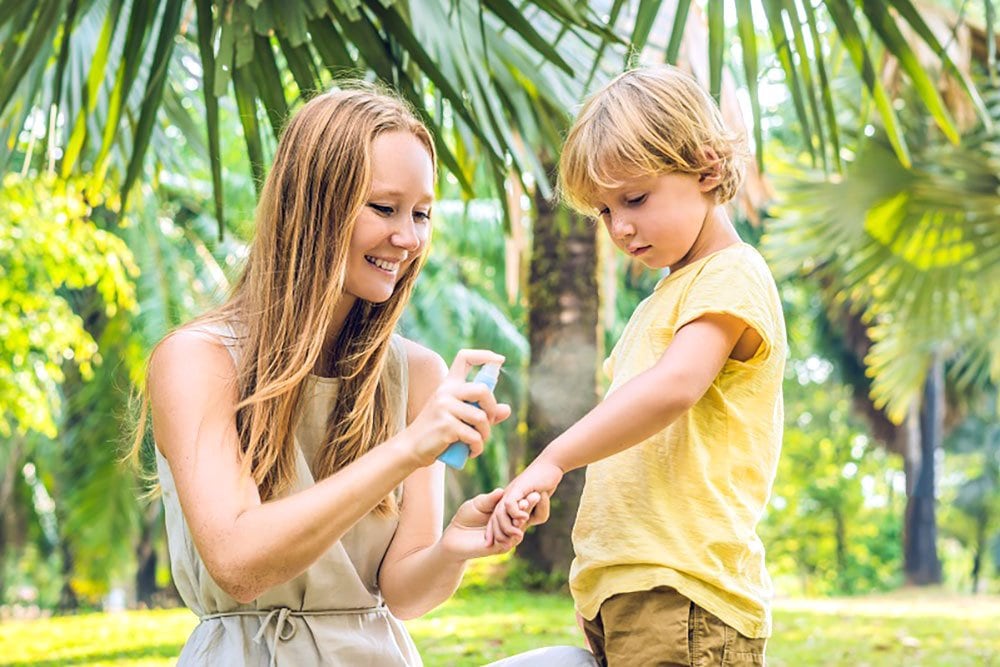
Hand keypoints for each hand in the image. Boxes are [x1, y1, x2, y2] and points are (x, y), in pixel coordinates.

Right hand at [402, 350, 510, 466]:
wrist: (412, 447)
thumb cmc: (438, 431)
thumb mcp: (460, 418)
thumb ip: (483, 412)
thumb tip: (507, 410)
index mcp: (449, 385)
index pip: (465, 358)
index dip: (485, 355)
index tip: (499, 360)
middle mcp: (446, 391)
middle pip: (483, 390)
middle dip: (492, 409)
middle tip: (488, 423)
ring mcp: (444, 407)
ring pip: (481, 418)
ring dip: (485, 434)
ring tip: (476, 442)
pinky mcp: (445, 425)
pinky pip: (474, 436)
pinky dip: (477, 447)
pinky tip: (471, 452)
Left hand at [439, 488, 542, 559]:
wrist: (454, 538)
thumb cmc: (464, 518)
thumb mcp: (478, 504)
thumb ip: (490, 499)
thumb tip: (501, 491)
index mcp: (504, 514)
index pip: (519, 506)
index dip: (527, 498)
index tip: (535, 488)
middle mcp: (507, 525)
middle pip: (522, 516)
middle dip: (530, 505)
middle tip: (537, 495)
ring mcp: (504, 537)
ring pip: (519, 527)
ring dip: (525, 517)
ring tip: (530, 506)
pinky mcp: (499, 547)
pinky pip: (510, 540)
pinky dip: (515, 531)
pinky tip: (520, 520)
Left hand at [485, 459, 562, 546]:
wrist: (550, 467)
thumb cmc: (544, 485)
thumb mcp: (535, 506)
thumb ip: (529, 516)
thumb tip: (522, 527)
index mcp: (507, 502)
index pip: (496, 521)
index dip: (494, 534)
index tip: (494, 547)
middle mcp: (505, 498)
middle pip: (494, 519)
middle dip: (498, 534)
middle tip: (506, 545)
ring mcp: (510, 492)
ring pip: (500, 513)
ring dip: (507, 527)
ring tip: (518, 535)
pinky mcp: (517, 488)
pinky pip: (510, 504)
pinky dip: (515, 513)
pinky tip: (524, 519)